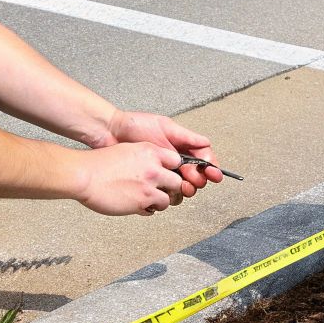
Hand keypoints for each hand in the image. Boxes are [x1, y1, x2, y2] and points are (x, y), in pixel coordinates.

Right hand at [74, 142, 186, 215]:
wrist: (84, 176)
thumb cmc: (98, 164)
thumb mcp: (126, 150)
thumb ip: (143, 157)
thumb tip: (152, 165)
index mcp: (149, 151)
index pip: (176, 160)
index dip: (172, 169)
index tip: (168, 175)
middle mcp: (153, 167)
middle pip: (177, 181)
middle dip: (170, 188)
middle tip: (160, 190)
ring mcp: (149, 185)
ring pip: (170, 198)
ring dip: (160, 201)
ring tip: (148, 200)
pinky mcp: (143, 200)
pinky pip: (156, 209)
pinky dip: (149, 209)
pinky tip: (139, 205)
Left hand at [99, 110, 223, 191]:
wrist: (111, 134)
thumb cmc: (135, 126)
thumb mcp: (164, 126)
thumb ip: (186, 136)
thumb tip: (207, 144)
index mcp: (182, 148)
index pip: (204, 160)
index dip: (211, 168)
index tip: (212, 173)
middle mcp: (175, 162)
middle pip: (197, 178)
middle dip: (199, 180)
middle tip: (192, 179)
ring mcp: (163, 173)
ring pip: (183, 189)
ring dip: (186, 190)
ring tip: (182, 187)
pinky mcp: (151, 183)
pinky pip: (165, 195)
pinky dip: (169, 196)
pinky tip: (166, 193)